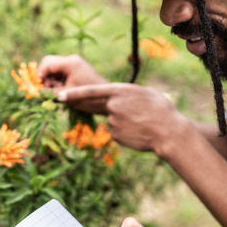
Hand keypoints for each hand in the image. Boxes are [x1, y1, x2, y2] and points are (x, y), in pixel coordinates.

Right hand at [37, 55, 107, 111]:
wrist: (108, 100)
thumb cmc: (88, 97)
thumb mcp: (67, 95)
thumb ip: (50, 93)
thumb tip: (36, 93)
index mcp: (70, 63)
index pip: (47, 63)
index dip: (40, 75)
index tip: (38, 88)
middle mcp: (72, 61)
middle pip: (50, 65)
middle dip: (46, 79)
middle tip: (48, 92)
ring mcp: (75, 65)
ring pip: (55, 71)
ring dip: (52, 83)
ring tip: (57, 94)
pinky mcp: (77, 71)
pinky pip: (62, 74)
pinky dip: (58, 83)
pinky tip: (62, 93)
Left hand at [58, 83, 186, 152]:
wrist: (169, 132)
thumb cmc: (161, 110)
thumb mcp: (145, 93)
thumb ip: (127, 93)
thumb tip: (118, 97)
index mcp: (119, 91)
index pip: (90, 91)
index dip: (73, 94)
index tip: (58, 96)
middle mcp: (112, 106)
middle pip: (105, 106)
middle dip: (116, 109)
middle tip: (135, 113)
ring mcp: (112, 122)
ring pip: (112, 120)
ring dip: (124, 122)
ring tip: (142, 123)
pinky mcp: (115, 136)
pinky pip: (116, 131)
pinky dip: (126, 132)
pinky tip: (138, 132)